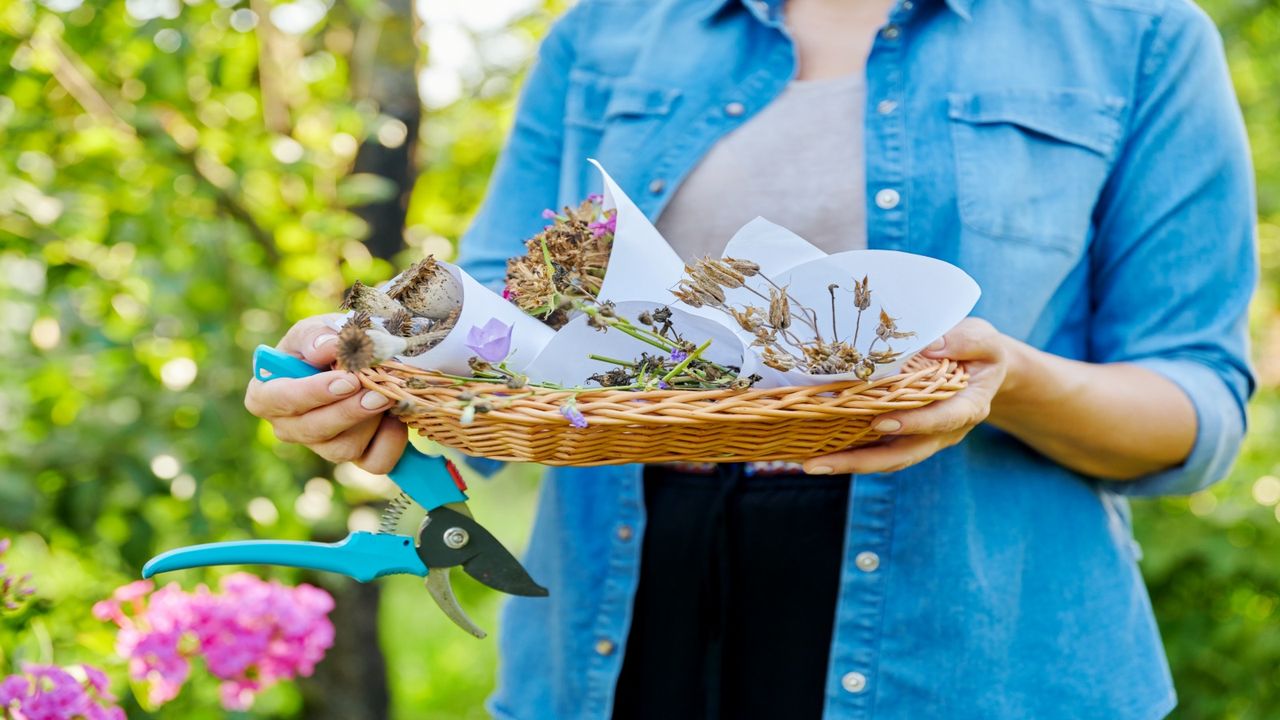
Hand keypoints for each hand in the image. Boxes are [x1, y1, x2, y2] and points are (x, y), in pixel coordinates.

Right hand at [244, 314, 407, 473]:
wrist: (361, 358)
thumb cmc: (327, 343)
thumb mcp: (317, 330)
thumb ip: (318, 336)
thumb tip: (326, 349)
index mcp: (266, 394)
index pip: (277, 401)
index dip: (312, 393)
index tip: (346, 380)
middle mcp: (288, 427)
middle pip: (313, 430)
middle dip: (349, 411)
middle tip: (378, 392)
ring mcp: (321, 446)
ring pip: (343, 449)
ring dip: (371, 421)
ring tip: (388, 395)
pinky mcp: (354, 457)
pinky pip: (374, 462)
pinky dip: (391, 441)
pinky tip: (396, 417)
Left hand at [803, 318, 1012, 474]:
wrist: (979, 371)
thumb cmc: (979, 351)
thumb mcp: (982, 339)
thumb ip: (966, 341)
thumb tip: (934, 345)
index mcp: (967, 407)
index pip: (941, 419)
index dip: (913, 423)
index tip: (881, 422)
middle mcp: (942, 431)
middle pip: (903, 454)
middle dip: (861, 462)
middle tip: (819, 463)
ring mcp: (921, 437)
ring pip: (885, 458)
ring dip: (847, 463)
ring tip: (809, 464)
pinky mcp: (903, 436)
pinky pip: (876, 449)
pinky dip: (848, 452)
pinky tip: (816, 451)